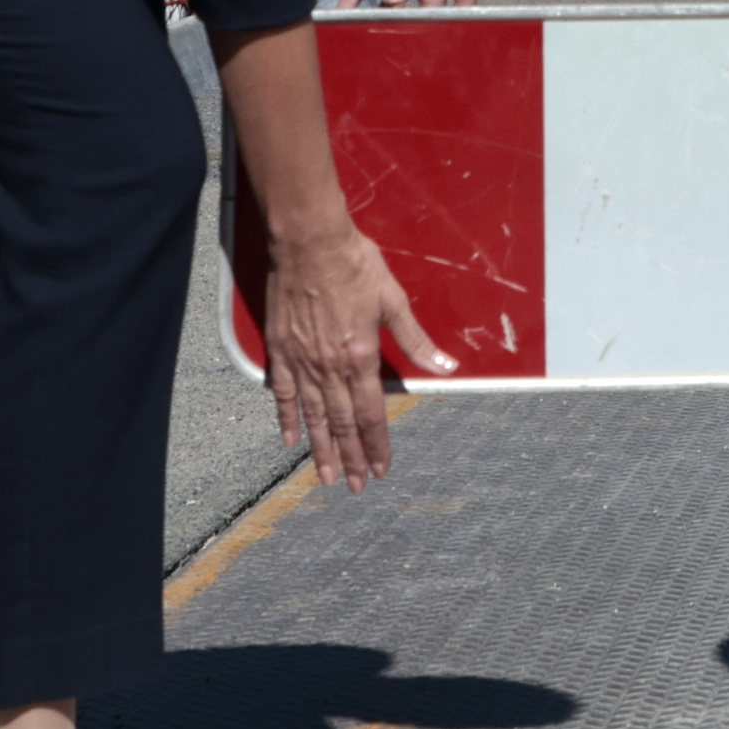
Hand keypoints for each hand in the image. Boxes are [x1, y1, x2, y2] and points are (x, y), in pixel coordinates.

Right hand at [253, 220, 454, 487]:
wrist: (310, 241)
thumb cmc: (355, 265)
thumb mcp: (394, 300)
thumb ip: (417, 340)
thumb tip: (448, 367)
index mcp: (361, 357)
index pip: (372, 413)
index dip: (378, 444)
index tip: (381, 469)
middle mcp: (330, 367)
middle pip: (343, 422)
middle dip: (351, 457)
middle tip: (354, 486)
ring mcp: (302, 360)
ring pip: (313, 416)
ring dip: (321, 449)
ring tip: (325, 477)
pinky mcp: (280, 350)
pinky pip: (282, 392)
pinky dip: (286, 418)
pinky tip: (290, 439)